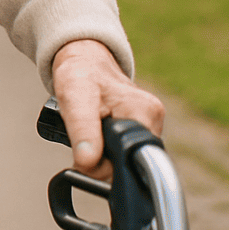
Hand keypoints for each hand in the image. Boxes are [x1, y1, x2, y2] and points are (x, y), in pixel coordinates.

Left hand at [52, 38, 164, 179]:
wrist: (84, 63)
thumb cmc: (79, 75)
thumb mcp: (74, 99)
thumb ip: (83, 131)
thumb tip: (88, 163)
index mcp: (145, 112)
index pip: (133, 160)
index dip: (106, 166)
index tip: (86, 157)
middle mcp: (154, 119)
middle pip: (129, 164)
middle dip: (102, 160)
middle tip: (84, 139)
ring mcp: (150, 126)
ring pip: (124, 161)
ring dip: (102, 155)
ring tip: (91, 132)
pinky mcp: (142, 130)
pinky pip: (123, 154)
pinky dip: (106, 150)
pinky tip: (98, 135)